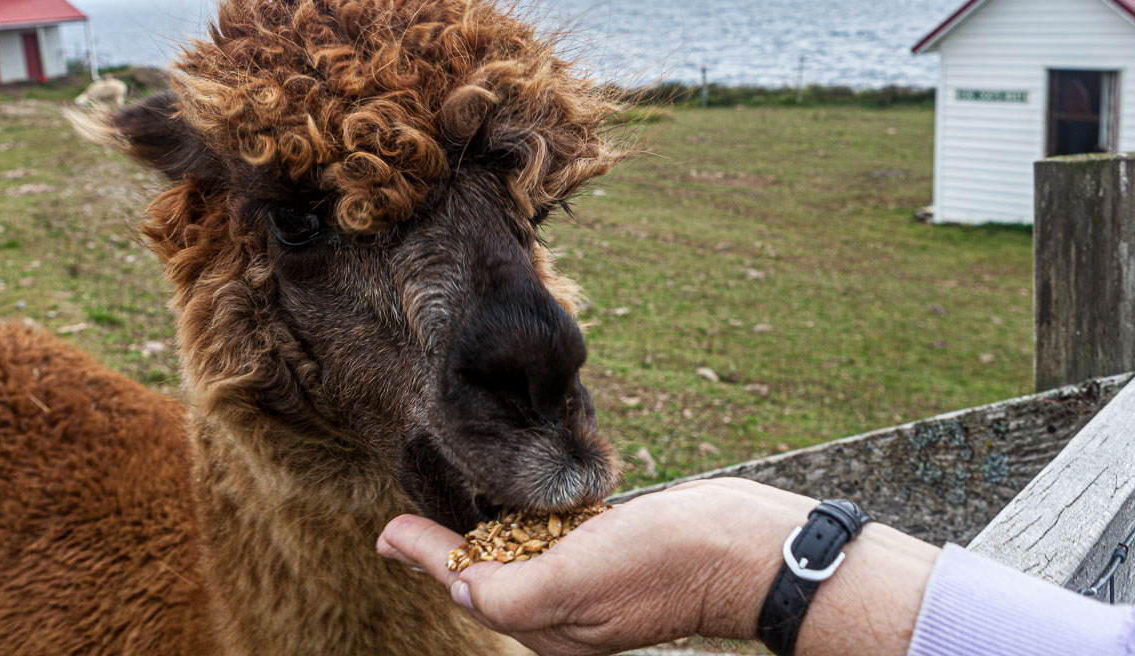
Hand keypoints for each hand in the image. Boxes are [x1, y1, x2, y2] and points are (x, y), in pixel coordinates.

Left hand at [377, 478, 805, 654]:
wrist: (749, 548)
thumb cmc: (665, 562)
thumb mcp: (577, 580)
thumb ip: (509, 591)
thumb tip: (453, 585)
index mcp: (554, 630)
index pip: (470, 586)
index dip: (425, 556)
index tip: (385, 530)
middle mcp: (569, 614)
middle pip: (489, 576)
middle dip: (446, 549)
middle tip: (401, 522)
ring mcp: (594, 583)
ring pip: (521, 558)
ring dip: (481, 533)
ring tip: (444, 508)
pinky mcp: (616, 552)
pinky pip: (557, 541)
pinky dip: (528, 523)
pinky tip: (516, 504)